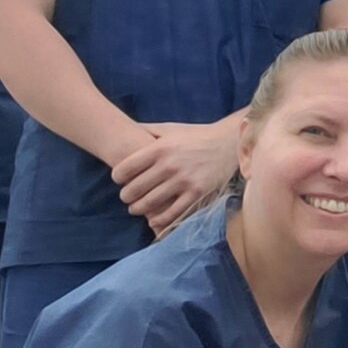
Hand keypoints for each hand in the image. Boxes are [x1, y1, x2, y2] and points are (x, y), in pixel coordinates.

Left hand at [113, 120, 240, 235]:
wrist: (229, 142)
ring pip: (149, 203)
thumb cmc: (196, 135)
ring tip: (137, 208)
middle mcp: (169, 165)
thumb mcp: (171, 128)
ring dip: (138, 208)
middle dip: (126, 196)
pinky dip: (160, 219)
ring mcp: (184, 180)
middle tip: (127, 197)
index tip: (120, 180)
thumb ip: (148, 130)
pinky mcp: (197, 193)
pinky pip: (172, 213)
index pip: (124, 169)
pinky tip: (154, 219)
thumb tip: (126, 129)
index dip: (117, 177)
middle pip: (134, 189)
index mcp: (160, 148)